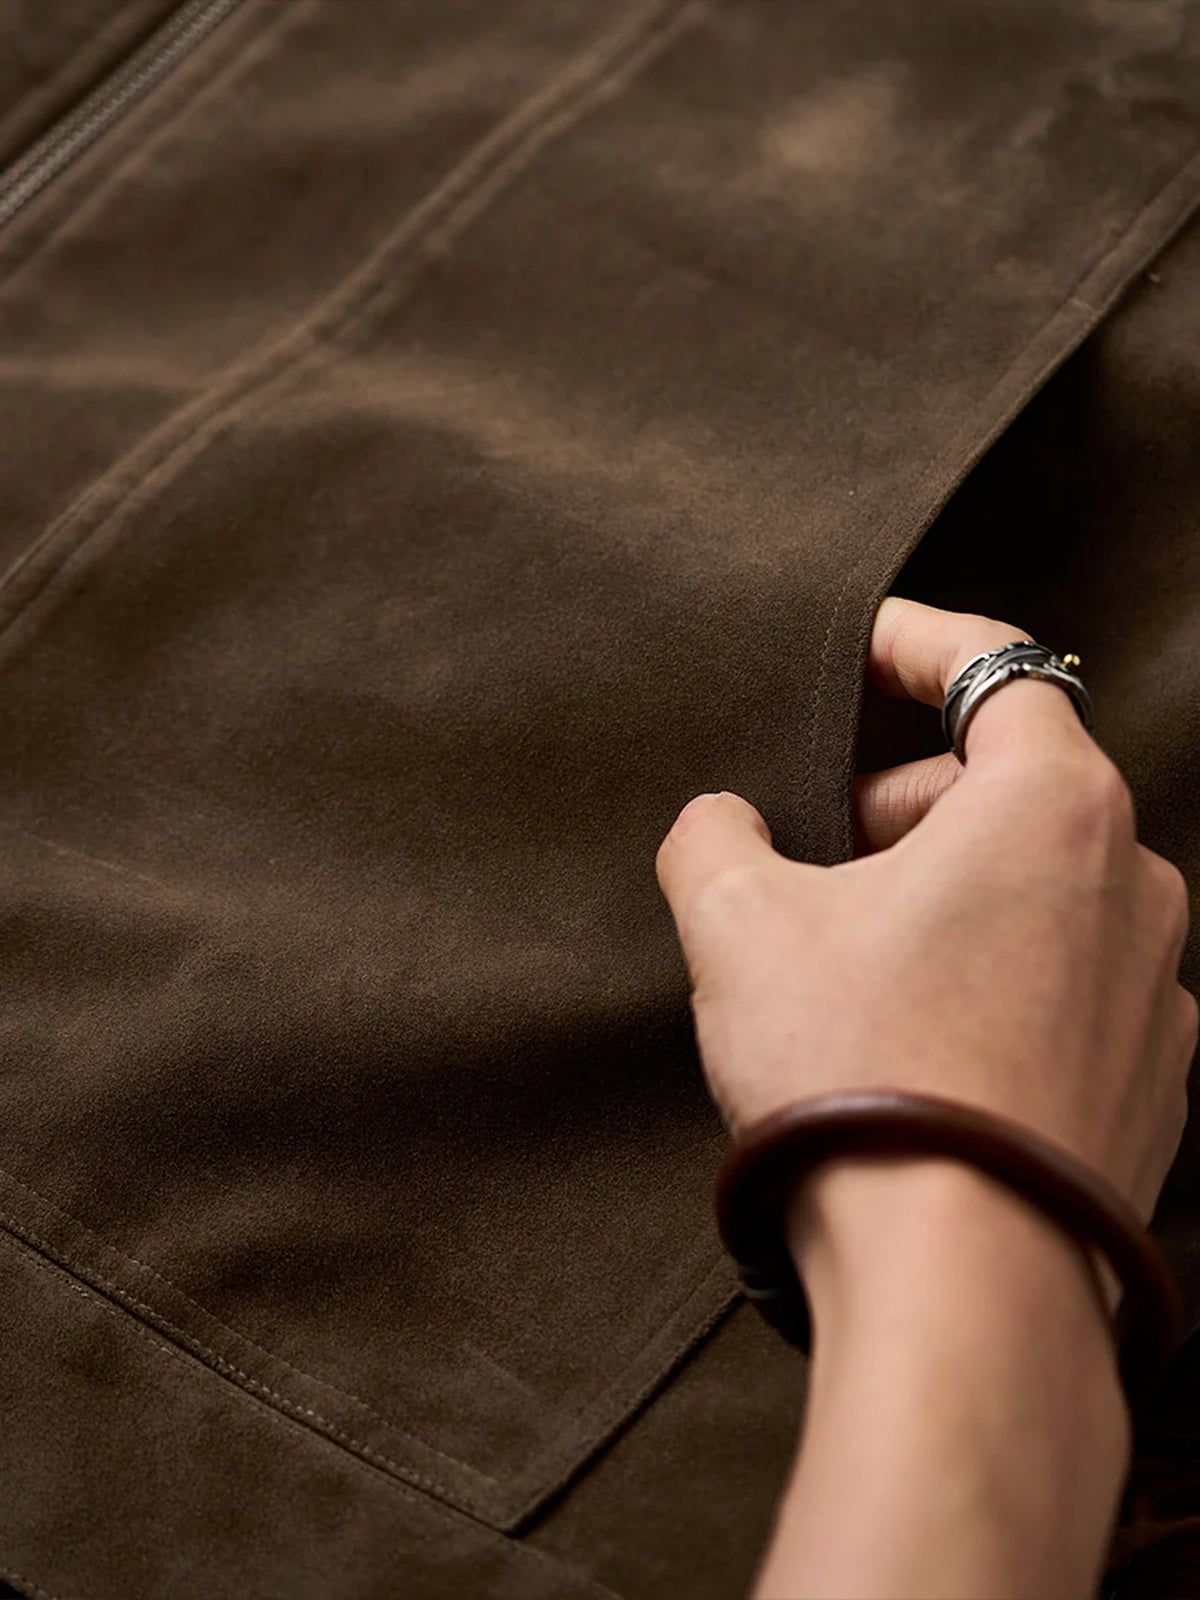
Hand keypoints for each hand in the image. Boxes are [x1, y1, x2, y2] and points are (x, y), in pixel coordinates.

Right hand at [656, 596, 1195, 1220]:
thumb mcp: (737, 925)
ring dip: (954, 894)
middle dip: (910, 798)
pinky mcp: (1154, 1079)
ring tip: (860, 963)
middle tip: (819, 853)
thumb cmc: (861, 1074)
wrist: (959, 1282)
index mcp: (1053, 805)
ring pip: (1044, 889)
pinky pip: (1070, 983)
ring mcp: (1160, 988)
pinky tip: (921, 1041)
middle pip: (1013, 784)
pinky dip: (999, 978)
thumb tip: (719, 823)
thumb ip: (714, 836)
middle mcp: (1136, 881)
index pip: (994, 664)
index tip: (854, 649)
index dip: (909, 641)